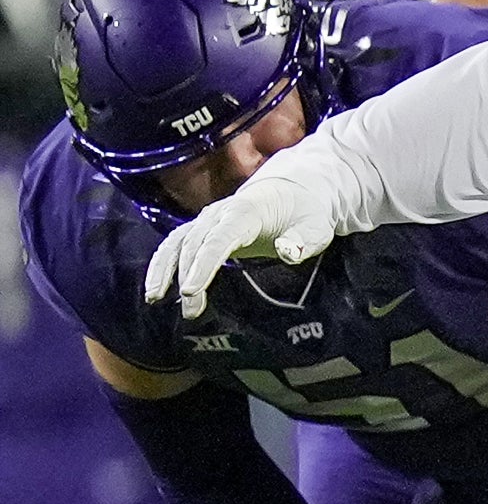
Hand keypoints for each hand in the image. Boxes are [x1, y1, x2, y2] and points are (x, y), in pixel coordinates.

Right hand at [144, 174, 337, 318]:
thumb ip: (304, 241)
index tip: (191, 290)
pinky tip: (155, 287)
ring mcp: (208, 219)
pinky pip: (175, 244)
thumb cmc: (307, 213)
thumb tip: (287, 252)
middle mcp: (221, 213)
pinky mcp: (203, 228)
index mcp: (247, 211)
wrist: (295, 191)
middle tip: (191, 312)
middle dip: (188, 276)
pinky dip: (162, 263)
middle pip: (196, 244)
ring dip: (164, 269)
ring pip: (177, 242)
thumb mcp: (317, 228)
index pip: (220, 239)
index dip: (204, 264)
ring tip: (155, 298)